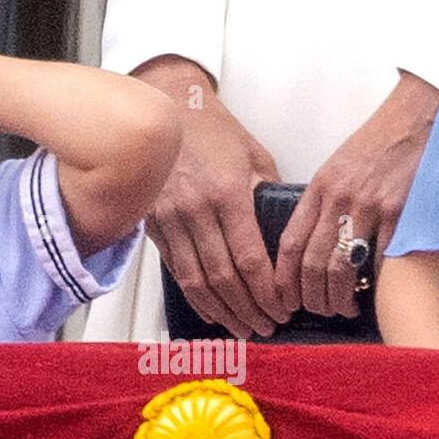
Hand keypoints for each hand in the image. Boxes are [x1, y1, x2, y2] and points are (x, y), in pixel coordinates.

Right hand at [136, 55, 287, 338]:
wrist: (167, 110)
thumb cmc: (214, 131)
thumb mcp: (254, 156)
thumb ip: (268, 196)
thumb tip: (285, 233)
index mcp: (227, 193)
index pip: (251, 258)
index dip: (268, 291)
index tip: (284, 308)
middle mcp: (196, 209)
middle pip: (224, 277)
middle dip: (249, 309)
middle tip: (268, 326)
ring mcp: (170, 218)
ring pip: (196, 281)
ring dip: (222, 310)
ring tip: (242, 328)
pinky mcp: (153, 223)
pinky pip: (175, 269)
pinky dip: (194, 296)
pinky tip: (211, 309)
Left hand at [274, 71, 438, 317]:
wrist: (415, 119)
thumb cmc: (376, 146)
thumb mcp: (335, 169)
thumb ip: (321, 204)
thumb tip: (310, 244)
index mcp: (318, 189)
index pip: (289, 244)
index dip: (283, 278)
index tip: (283, 299)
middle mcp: (338, 200)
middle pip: (313, 263)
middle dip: (310, 296)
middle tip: (316, 312)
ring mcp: (370, 207)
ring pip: (343, 267)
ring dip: (340, 297)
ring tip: (342, 308)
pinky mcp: (402, 212)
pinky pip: (382, 259)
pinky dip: (376, 283)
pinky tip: (374, 293)